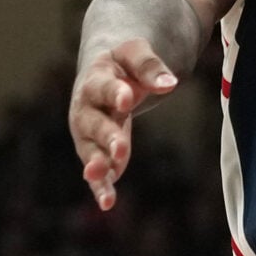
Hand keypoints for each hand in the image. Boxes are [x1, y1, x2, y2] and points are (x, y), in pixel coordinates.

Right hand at [69, 40, 179, 210]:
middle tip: (120, 148)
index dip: (115, 92)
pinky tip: (107, 202)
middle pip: (93, 123)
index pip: (104, 86)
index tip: (127, 98)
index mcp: (95, 78)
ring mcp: (88, 132)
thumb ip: (149, 66)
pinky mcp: (96, 151)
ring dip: (97, 166)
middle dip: (106, 136)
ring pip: (90, 151)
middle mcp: (86, 108)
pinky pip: (98, 170)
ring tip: (102, 180)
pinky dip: (101, 186)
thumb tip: (170, 83)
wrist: (104, 71)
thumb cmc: (122, 62)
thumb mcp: (135, 52)